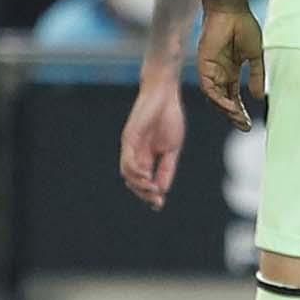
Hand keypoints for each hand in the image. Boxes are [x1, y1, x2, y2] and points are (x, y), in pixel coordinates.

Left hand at [119, 72, 186, 208]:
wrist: (164, 95)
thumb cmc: (169, 117)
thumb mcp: (172, 148)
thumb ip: (167, 168)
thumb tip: (162, 189)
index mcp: (146, 156)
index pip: (144, 180)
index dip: (150, 194)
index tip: (159, 204)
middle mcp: (135, 154)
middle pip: (133, 181)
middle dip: (144, 193)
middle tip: (156, 200)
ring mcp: (130, 146)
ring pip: (128, 173)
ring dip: (139, 185)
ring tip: (152, 189)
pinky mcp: (129, 138)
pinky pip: (128, 160)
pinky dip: (135, 171)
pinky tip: (146, 176)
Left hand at [197, 4, 264, 129]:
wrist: (232, 10)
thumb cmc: (244, 27)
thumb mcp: (255, 55)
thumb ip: (257, 75)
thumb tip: (260, 96)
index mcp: (231, 71)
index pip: (234, 96)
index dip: (241, 110)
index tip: (250, 124)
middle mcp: (219, 73)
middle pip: (225, 100)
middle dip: (234, 115)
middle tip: (245, 127)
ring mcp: (211, 70)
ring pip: (216, 97)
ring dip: (227, 110)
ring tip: (239, 120)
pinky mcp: (204, 66)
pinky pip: (209, 88)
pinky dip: (219, 99)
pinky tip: (230, 106)